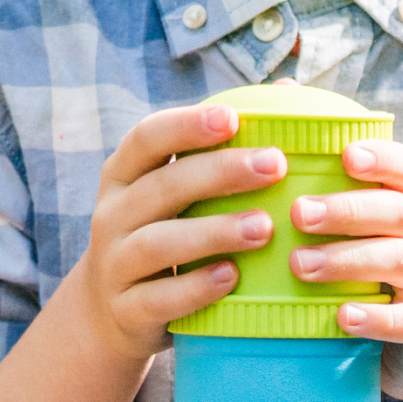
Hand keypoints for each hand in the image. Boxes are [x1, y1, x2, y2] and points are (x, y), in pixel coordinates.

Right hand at [76, 104, 283, 362]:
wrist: (111, 313)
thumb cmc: (164, 232)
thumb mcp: (176, 191)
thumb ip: (221, 147)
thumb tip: (290, 89)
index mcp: (124, 175)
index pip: (146, 138)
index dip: (186, 125)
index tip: (232, 117)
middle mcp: (112, 214)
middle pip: (163, 186)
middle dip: (220, 172)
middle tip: (275, 164)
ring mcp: (115, 264)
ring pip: (159, 242)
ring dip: (214, 232)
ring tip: (264, 226)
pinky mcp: (127, 310)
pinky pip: (160, 297)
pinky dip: (197, 287)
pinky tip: (233, 277)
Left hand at [287, 140, 402, 397]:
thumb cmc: (378, 282)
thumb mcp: (367, 241)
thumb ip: (334, 215)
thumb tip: (261, 178)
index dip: (383, 158)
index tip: (345, 155)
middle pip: (400, 211)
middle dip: (347, 210)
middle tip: (298, 214)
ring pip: (401, 260)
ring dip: (348, 259)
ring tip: (300, 264)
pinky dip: (376, 317)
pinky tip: (342, 315)